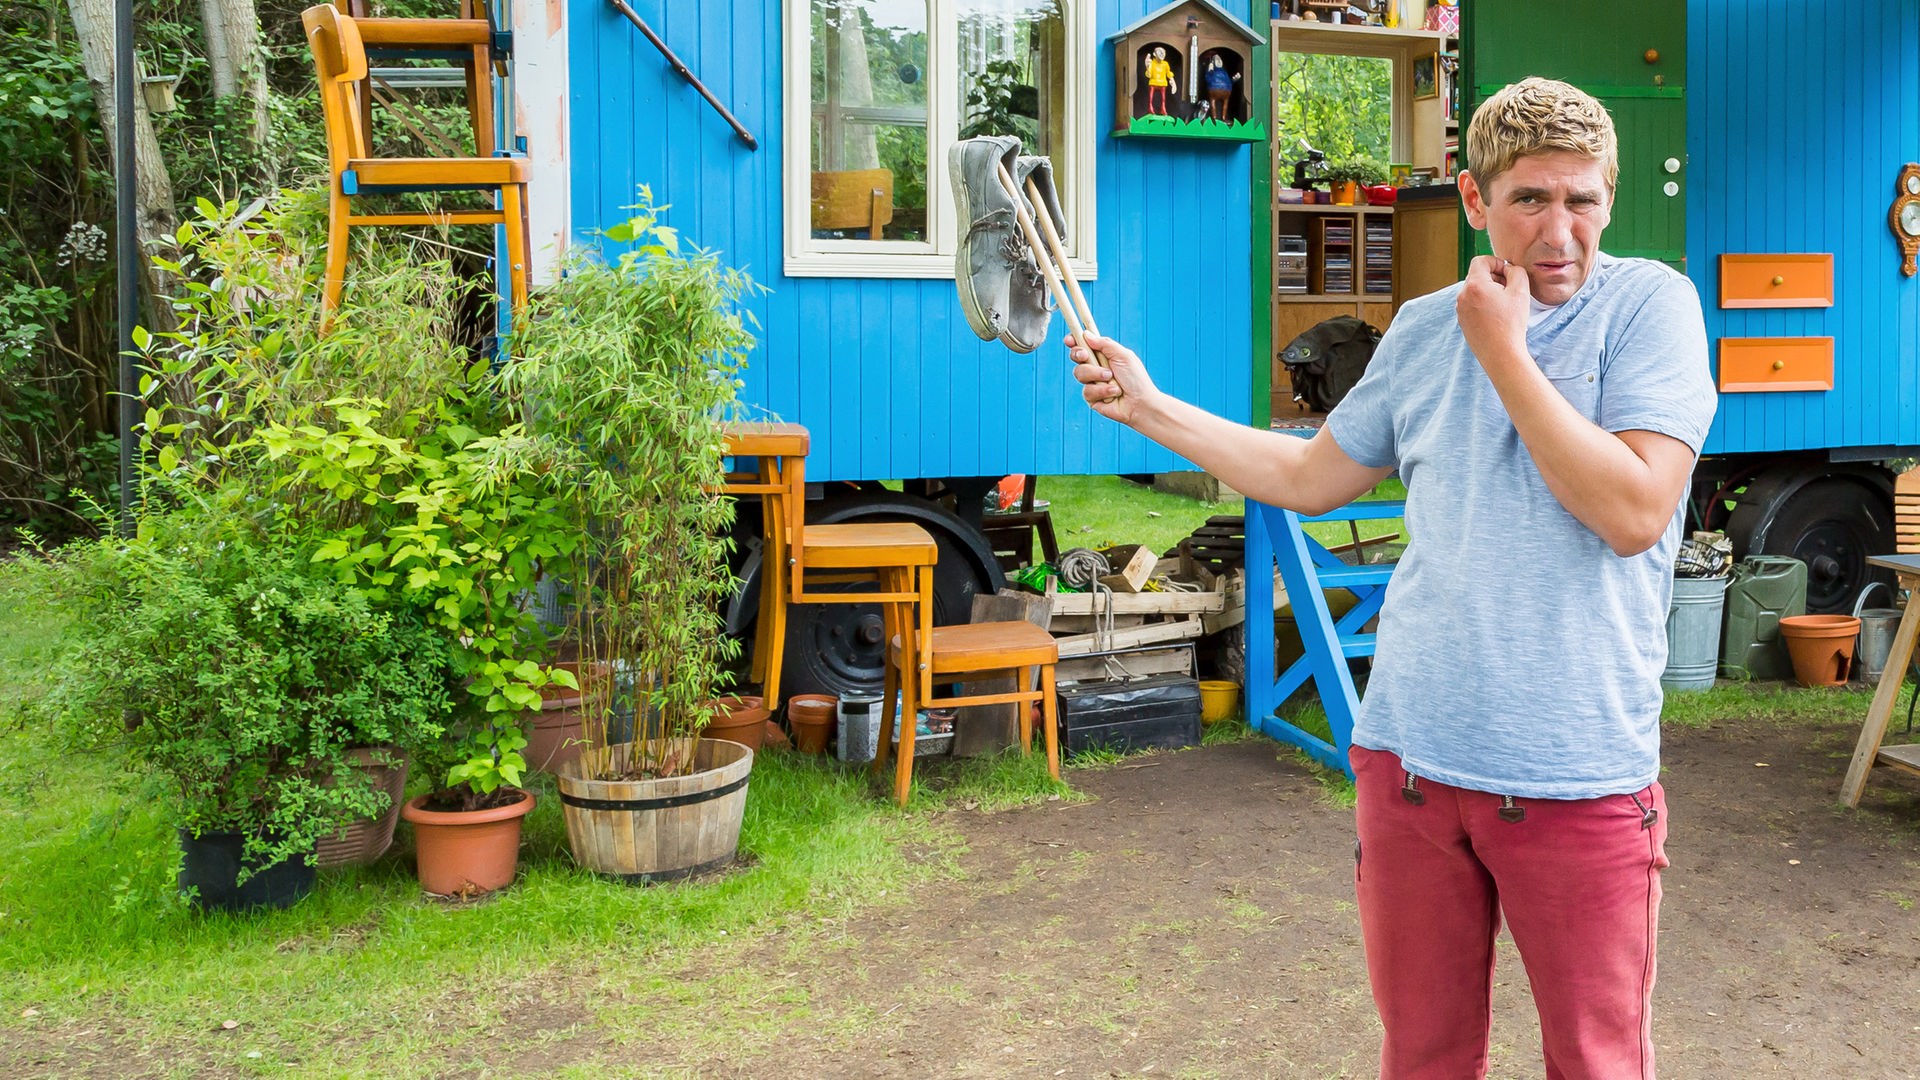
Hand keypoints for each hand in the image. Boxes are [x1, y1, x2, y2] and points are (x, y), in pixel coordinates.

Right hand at [1065, 332, 1156, 424]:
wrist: (1140, 403)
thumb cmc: (1136, 379)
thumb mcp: (1123, 356)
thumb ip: (1105, 344)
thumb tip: (1086, 334)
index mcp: (1103, 355)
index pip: (1084, 344)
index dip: (1074, 340)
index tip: (1070, 339)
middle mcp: (1096, 367)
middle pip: (1076, 356)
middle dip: (1078, 354)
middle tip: (1085, 356)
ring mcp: (1092, 382)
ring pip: (1079, 373)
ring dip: (1096, 374)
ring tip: (1111, 378)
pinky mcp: (1091, 398)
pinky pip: (1087, 390)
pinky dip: (1102, 390)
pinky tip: (1114, 392)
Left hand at [1456, 255, 1529, 370]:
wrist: (1501, 354)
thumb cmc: (1511, 323)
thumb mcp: (1521, 291)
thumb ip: (1516, 271)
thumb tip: (1508, 269)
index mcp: (1474, 285)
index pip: (1480, 260)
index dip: (1496, 262)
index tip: (1508, 274)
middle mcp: (1462, 296)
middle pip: (1477, 275)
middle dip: (1494, 277)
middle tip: (1509, 289)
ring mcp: (1460, 310)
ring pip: (1474, 290)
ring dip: (1489, 291)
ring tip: (1504, 304)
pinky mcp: (1462, 321)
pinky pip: (1472, 305)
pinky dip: (1483, 304)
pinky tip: (1497, 316)